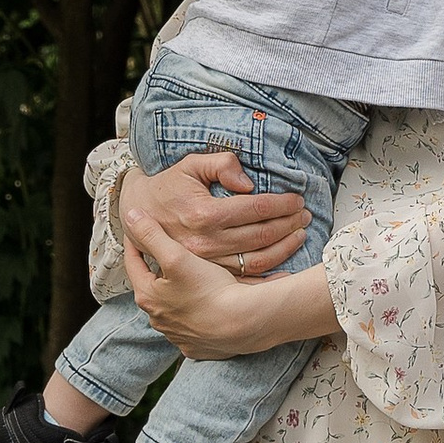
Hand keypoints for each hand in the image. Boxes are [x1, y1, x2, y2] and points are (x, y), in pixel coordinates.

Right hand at [120, 146, 308, 278]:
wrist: (138, 214)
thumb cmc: (169, 186)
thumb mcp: (190, 165)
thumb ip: (221, 164)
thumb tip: (248, 182)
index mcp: (204, 214)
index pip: (256, 209)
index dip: (282, 204)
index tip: (297, 199)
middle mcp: (206, 242)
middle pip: (261, 235)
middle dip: (289, 224)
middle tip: (304, 216)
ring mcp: (206, 262)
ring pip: (257, 260)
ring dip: (284, 248)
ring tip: (299, 234)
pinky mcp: (206, 274)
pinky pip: (244, 278)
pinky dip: (268, 275)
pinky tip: (285, 264)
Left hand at [123, 194, 325, 357]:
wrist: (244, 323)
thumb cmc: (210, 289)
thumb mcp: (176, 256)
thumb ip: (151, 235)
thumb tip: (130, 216)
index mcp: (147, 297)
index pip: (133, 263)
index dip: (136, 243)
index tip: (140, 228)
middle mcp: (158, 320)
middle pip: (153, 287)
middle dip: (158, 270)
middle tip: (167, 252)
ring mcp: (178, 336)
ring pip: (172, 307)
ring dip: (177, 293)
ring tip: (190, 277)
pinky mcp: (198, 346)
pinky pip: (192, 325)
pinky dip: (195, 313)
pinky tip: (207, 303)